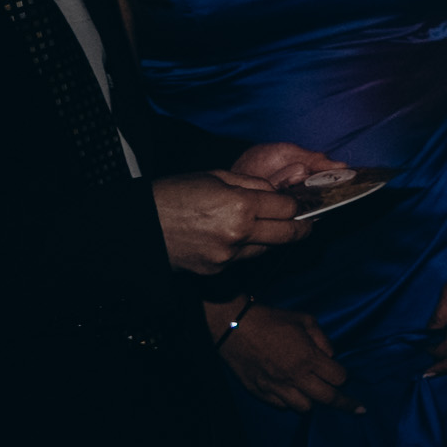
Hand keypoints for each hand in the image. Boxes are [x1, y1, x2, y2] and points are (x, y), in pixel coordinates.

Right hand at [152, 158, 320, 272]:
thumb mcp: (214, 176)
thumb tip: (278, 191)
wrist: (138, 226)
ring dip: (272, 238)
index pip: (288, 208)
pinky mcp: (217, 271)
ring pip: (266, 248)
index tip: (303, 204)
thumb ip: (251, 184)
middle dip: (302, 228)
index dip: (298, 205)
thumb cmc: (172, 194)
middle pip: (288, 234)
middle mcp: (239, 234)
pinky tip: (235, 237)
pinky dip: (245, 248)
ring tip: (270, 227)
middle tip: (308, 223)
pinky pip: (243, 258)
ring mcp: (228, 256)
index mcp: (240, 205)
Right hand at [221, 301, 352, 409]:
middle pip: (327, 398)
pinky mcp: (260, 392)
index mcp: (308, 358)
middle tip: (357, 408)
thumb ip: (323, 339)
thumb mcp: (304, 320)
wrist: (234, 328)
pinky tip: (290, 392)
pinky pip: (281, 406)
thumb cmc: (271, 320)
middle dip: (344, 403)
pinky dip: (289, 401)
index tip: (341, 374)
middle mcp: (294, 376)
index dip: (343, 376)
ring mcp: (276, 387)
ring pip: (304, 407)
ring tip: (312, 392)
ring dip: (312, 400)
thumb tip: (331, 356)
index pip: (338, 378)